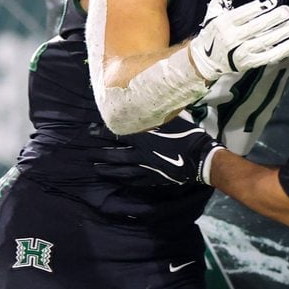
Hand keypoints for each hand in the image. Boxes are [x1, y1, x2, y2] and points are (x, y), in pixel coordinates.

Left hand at [90, 121, 225, 185]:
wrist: (201, 158)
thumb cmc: (188, 134)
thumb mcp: (171, 119)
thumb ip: (155, 116)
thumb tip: (144, 107)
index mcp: (144, 136)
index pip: (117, 134)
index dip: (102, 133)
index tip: (91, 131)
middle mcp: (141, 153)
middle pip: (114, 154)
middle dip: (99, 153)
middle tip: (87, 153)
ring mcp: (146, 168)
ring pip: (120, 169)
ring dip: (107, 168)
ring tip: (96, 168)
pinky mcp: (152, 178)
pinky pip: (133, 180)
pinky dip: (122, 180)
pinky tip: (116, 180)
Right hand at [189, 0, 288, 81]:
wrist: (207, 60)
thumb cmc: (214, 31)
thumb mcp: (215, 11)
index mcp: (223, 23)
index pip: (243, 14)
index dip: (259, 7)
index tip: (273, 1)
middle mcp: (231, 38)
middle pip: (256, 27)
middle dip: (274, 18)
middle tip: (288, 11)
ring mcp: (240, 52)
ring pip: (264, 41)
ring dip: (282, 33)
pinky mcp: (248, 63)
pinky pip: (268, 56)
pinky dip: (282, 50)